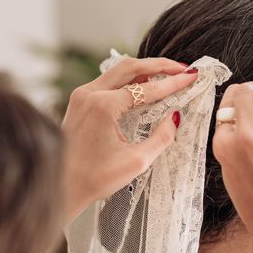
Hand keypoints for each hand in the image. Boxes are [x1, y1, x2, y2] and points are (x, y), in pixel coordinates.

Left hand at [63, 57, 197, 221]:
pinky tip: (143, 86)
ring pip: (118, 71)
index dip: (172, 83)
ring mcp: (82, 95)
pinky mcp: (79, 101)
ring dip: (144, 70)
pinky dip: (128, 80)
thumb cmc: (94, 178)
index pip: (146, 89)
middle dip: (159, 65)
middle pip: (131, 66)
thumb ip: (161, 137)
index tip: (192, 77)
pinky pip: (107, 81)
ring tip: (166, 74)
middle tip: (182, 68)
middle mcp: (90, 94)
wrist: (61, 186)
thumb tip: (175, 118)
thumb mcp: (136, 162)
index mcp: (103, 106)